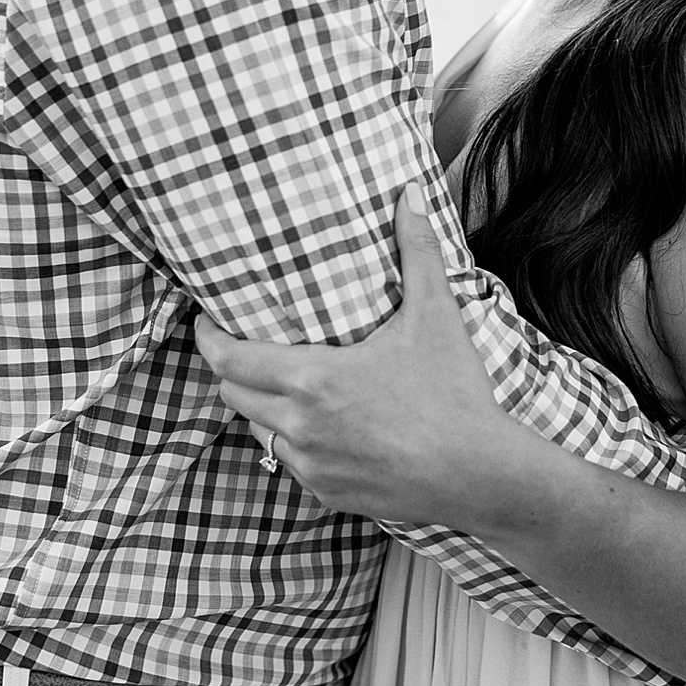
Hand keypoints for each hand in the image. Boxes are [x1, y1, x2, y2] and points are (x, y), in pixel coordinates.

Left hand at [191, 186, 514, 525]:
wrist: (480, 475)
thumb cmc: (454, 395)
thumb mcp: (435, 316)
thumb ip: (417, 250)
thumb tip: (409, 192)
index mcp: (312, 379)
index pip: (228, 359)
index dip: (207, 338)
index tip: (206, 321)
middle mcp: (299, 426)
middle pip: (233, 395)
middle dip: (234, 369)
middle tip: (250, 347)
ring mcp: (311, 466)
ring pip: (259, 432)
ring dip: (264, 409)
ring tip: (289, 386)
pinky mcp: (328, 494)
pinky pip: (292, 464)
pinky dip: (298, 443)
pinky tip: (327, 427)